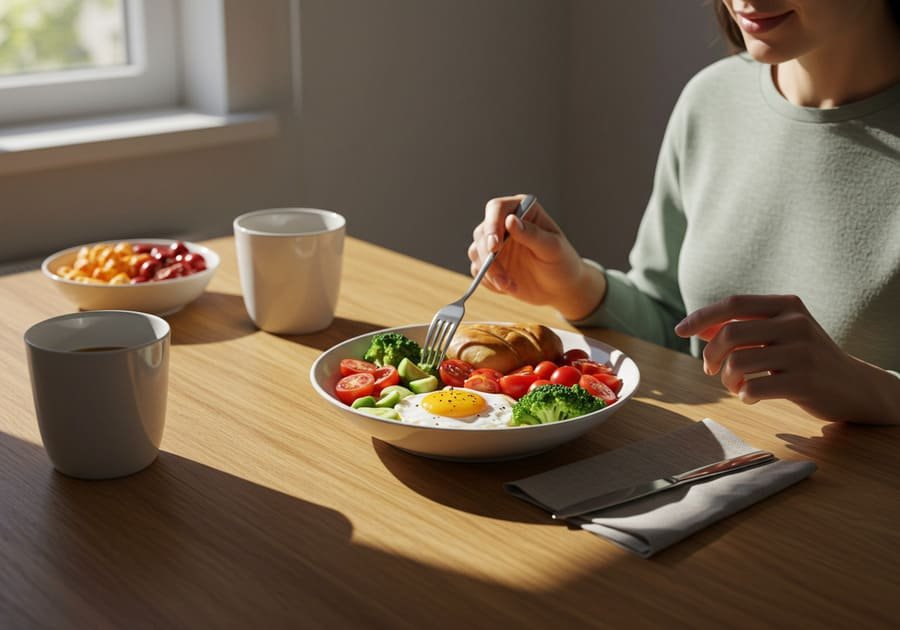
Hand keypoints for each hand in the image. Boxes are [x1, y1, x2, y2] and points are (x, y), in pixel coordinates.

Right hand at [467, 195, 604, 319]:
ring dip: (488, 272)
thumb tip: (510, 220)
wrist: (560, 288)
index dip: (491, 225)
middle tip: (502, 277)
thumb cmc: (562, 263)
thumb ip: (532, 234)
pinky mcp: (490, 262)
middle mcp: (505, 223)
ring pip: (476, 251)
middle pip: (482, 232)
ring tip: (508, 285)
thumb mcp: (552, 249)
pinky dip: (488, 281)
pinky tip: (507, 287)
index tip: (495, 246)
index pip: (496, 208)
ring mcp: (496, 243)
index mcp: (522, 211)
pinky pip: (477, 269)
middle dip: (489, 257)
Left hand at [674, 294, 899, 423]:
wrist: (855, 386)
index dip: (702, 316)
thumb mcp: (778, 334)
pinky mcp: (805, 381)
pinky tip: (752, 397)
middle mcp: (795, 323)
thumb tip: (696, 327)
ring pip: (738, 361)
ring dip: (727, 379)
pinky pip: (754, 387)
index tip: (680, 330)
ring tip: (736, 386)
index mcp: (787, 305)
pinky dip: (744, 395)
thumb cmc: (805, 358)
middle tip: (710, 369)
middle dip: (710, 354)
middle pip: (730, 332)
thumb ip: (742, 328)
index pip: (734, 303)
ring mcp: (802, 352)